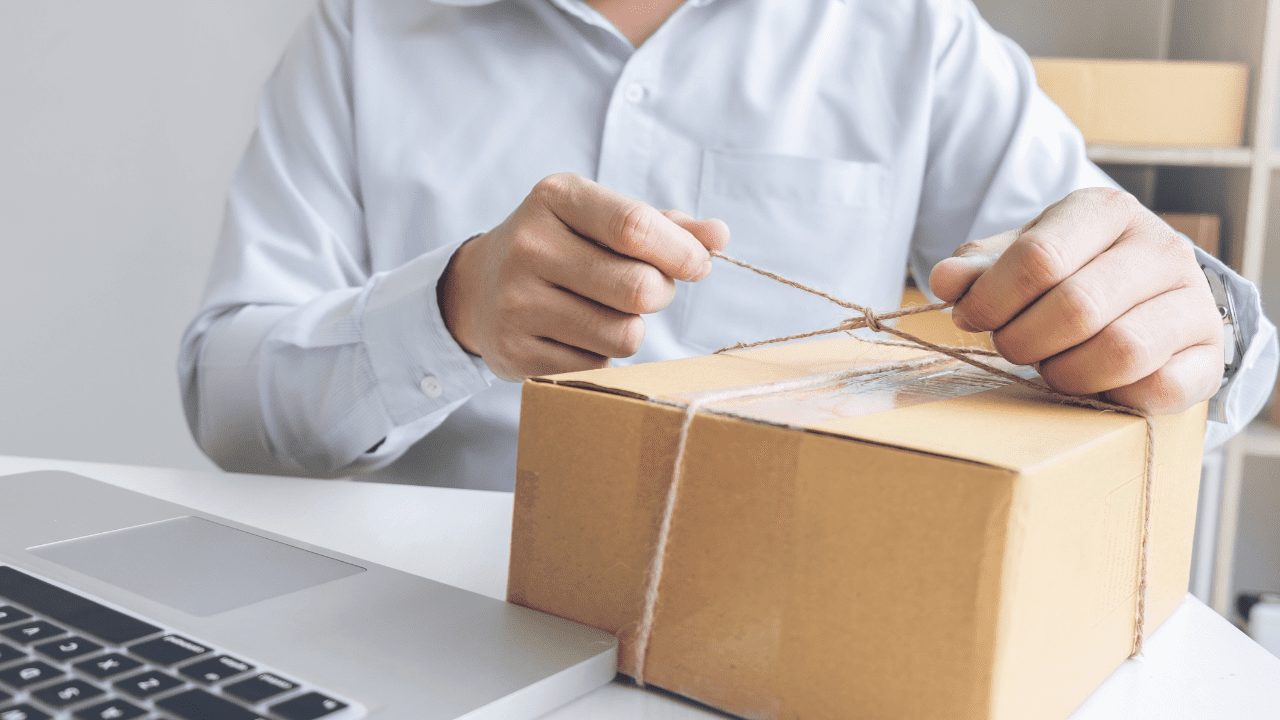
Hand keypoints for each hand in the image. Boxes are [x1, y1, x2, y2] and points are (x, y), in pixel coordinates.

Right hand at [440, 173, 728, 379]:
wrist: (479, 289)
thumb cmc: (564, 246)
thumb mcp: (602, 219)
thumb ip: (664, 226)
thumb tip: (719, 236)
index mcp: (555, 198)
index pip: (634, 226)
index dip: (681, 252)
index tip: (698, 264)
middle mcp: (528, 246)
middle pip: (637, 288)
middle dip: (660, 293)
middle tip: (649, 289)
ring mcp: (516, 303)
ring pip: (623, 335)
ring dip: (632, 328)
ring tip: (608, 311)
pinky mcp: (515, 353)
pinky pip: (596, 365)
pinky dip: (601, 355)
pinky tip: (577, 335)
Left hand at [929, 188, 1223, 413]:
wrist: (1148, 293)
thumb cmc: (1071, 270)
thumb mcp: (1022, 254)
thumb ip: (981, 268)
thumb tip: (946, 281)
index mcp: (1106, 211)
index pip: (1039, 258)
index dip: (992, 300)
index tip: (973, 318)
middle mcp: (1160, 248)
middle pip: (1076, 307)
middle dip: (1024, 340)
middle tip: (1012, 347)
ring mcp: (1194, 301)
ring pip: (1120, 351)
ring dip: (1066, 373)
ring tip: (1051, 366)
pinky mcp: (1211, 355)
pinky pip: (1159, 389)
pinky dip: (1115, 397)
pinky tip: (1095, 384)